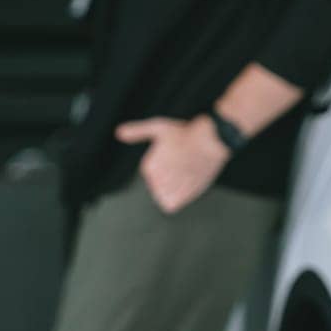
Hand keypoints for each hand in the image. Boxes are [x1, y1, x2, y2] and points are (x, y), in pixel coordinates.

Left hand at [114, 115, 230, 213]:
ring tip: (186, 174)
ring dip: (174, 188)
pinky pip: (171, 204)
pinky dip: (178, 197)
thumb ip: (137, 131)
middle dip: (170, 177)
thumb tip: (118, 132)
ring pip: (164, 195)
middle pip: (158, 186)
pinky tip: (186, 185)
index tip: (176, 155)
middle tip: (184, 163)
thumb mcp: (159, 126)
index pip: (152, 175)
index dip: (165, 165)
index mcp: (149, 167)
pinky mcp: (182, 196)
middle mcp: (156, 179)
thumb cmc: (186, 133)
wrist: (211, 140)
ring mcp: (169, 188)